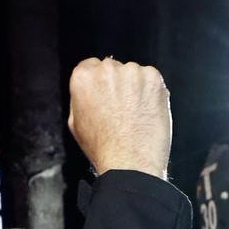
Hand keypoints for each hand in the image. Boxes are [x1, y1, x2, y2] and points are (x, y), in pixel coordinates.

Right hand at [67, 58, 170, 178]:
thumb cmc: (103, 148)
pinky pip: (151, 79)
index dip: (99, 83)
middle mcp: (107, 69)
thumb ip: (80, 98)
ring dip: (135, 87)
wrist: (130, 162)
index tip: (105, 95)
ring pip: (133, 74)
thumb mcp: (75, 123)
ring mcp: (132, 72)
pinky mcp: (153, 78)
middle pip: (113, 68)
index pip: (90, 66)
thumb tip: (88, 89)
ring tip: (135, 114)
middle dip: (117, 84)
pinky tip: (146, 112)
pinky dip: (151, 92)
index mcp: (83, 77)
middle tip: (121, 109)